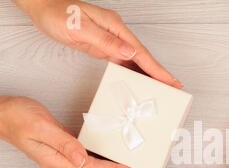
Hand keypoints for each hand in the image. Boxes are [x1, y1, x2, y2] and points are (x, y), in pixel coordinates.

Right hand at [0, 96, 148, 167]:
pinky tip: (112, 153)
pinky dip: (103, 155)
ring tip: (134, 167)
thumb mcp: (40, 127)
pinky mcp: (63, 146)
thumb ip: (63, 143)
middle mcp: (62, 161)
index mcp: (57, 160)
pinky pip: (88, 153)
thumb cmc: (15, 117)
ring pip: (94, 163)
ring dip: (114, 165)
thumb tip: (83, 160)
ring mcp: (62, 155)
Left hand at [13, 0, 182, 88]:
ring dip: (148, 74)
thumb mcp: (80, 27)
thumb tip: (129, 53)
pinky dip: (133, 71)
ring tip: (161, 88)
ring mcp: (111, 40)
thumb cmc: (57, 14)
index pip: (141, 52)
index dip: (156, 68)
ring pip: (135, 60)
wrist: (43, 9)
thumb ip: (105, 41)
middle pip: (143, 57)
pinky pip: (123, 61)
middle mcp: (117, 33)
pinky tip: (138, 80)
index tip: (170, 80)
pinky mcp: (104, 46)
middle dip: (159, 73)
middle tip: (174, 88)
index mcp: (115, 27)